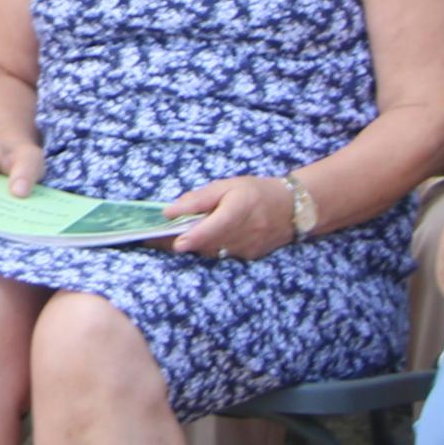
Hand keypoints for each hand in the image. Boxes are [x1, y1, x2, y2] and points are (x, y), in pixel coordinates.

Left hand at [164, 175, 297, 260]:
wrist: (291, 209)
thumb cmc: (255, 192)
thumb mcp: (227, 186)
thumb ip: (198, 199)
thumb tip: (169, 212)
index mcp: (238, 210)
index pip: (214, 228)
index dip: (194, 237)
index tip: (176, 242)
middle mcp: (243, 234)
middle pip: (205, 244)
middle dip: (179, 242)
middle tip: (152, 238)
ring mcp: (246, 249)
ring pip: (210, 252)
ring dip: (192, 246)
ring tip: (171, 236)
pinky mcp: (247, 258)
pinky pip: (221, 255)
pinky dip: (208, 249)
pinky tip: (200, 239)